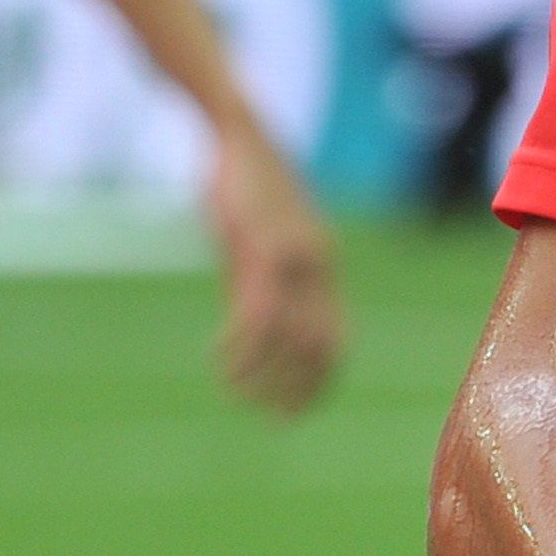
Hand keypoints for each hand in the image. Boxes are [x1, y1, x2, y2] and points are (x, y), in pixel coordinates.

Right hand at [204, 118, 339, 413]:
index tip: (297, 409)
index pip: (336, 339)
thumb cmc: (242, 187)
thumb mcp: (254, 241)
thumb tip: (252, 323)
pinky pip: (258, 316)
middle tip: (276, 420)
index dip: (321, 380)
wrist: (239, 135)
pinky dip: (240, 349)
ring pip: (289, 339)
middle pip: (322, 348)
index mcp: (322, 265)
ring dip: (264, 376)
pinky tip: (220, 362)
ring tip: (237, 393)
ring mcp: (296, 258)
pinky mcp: (264, 250)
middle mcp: (319, 266)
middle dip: (302, 390)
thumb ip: (256, 280)